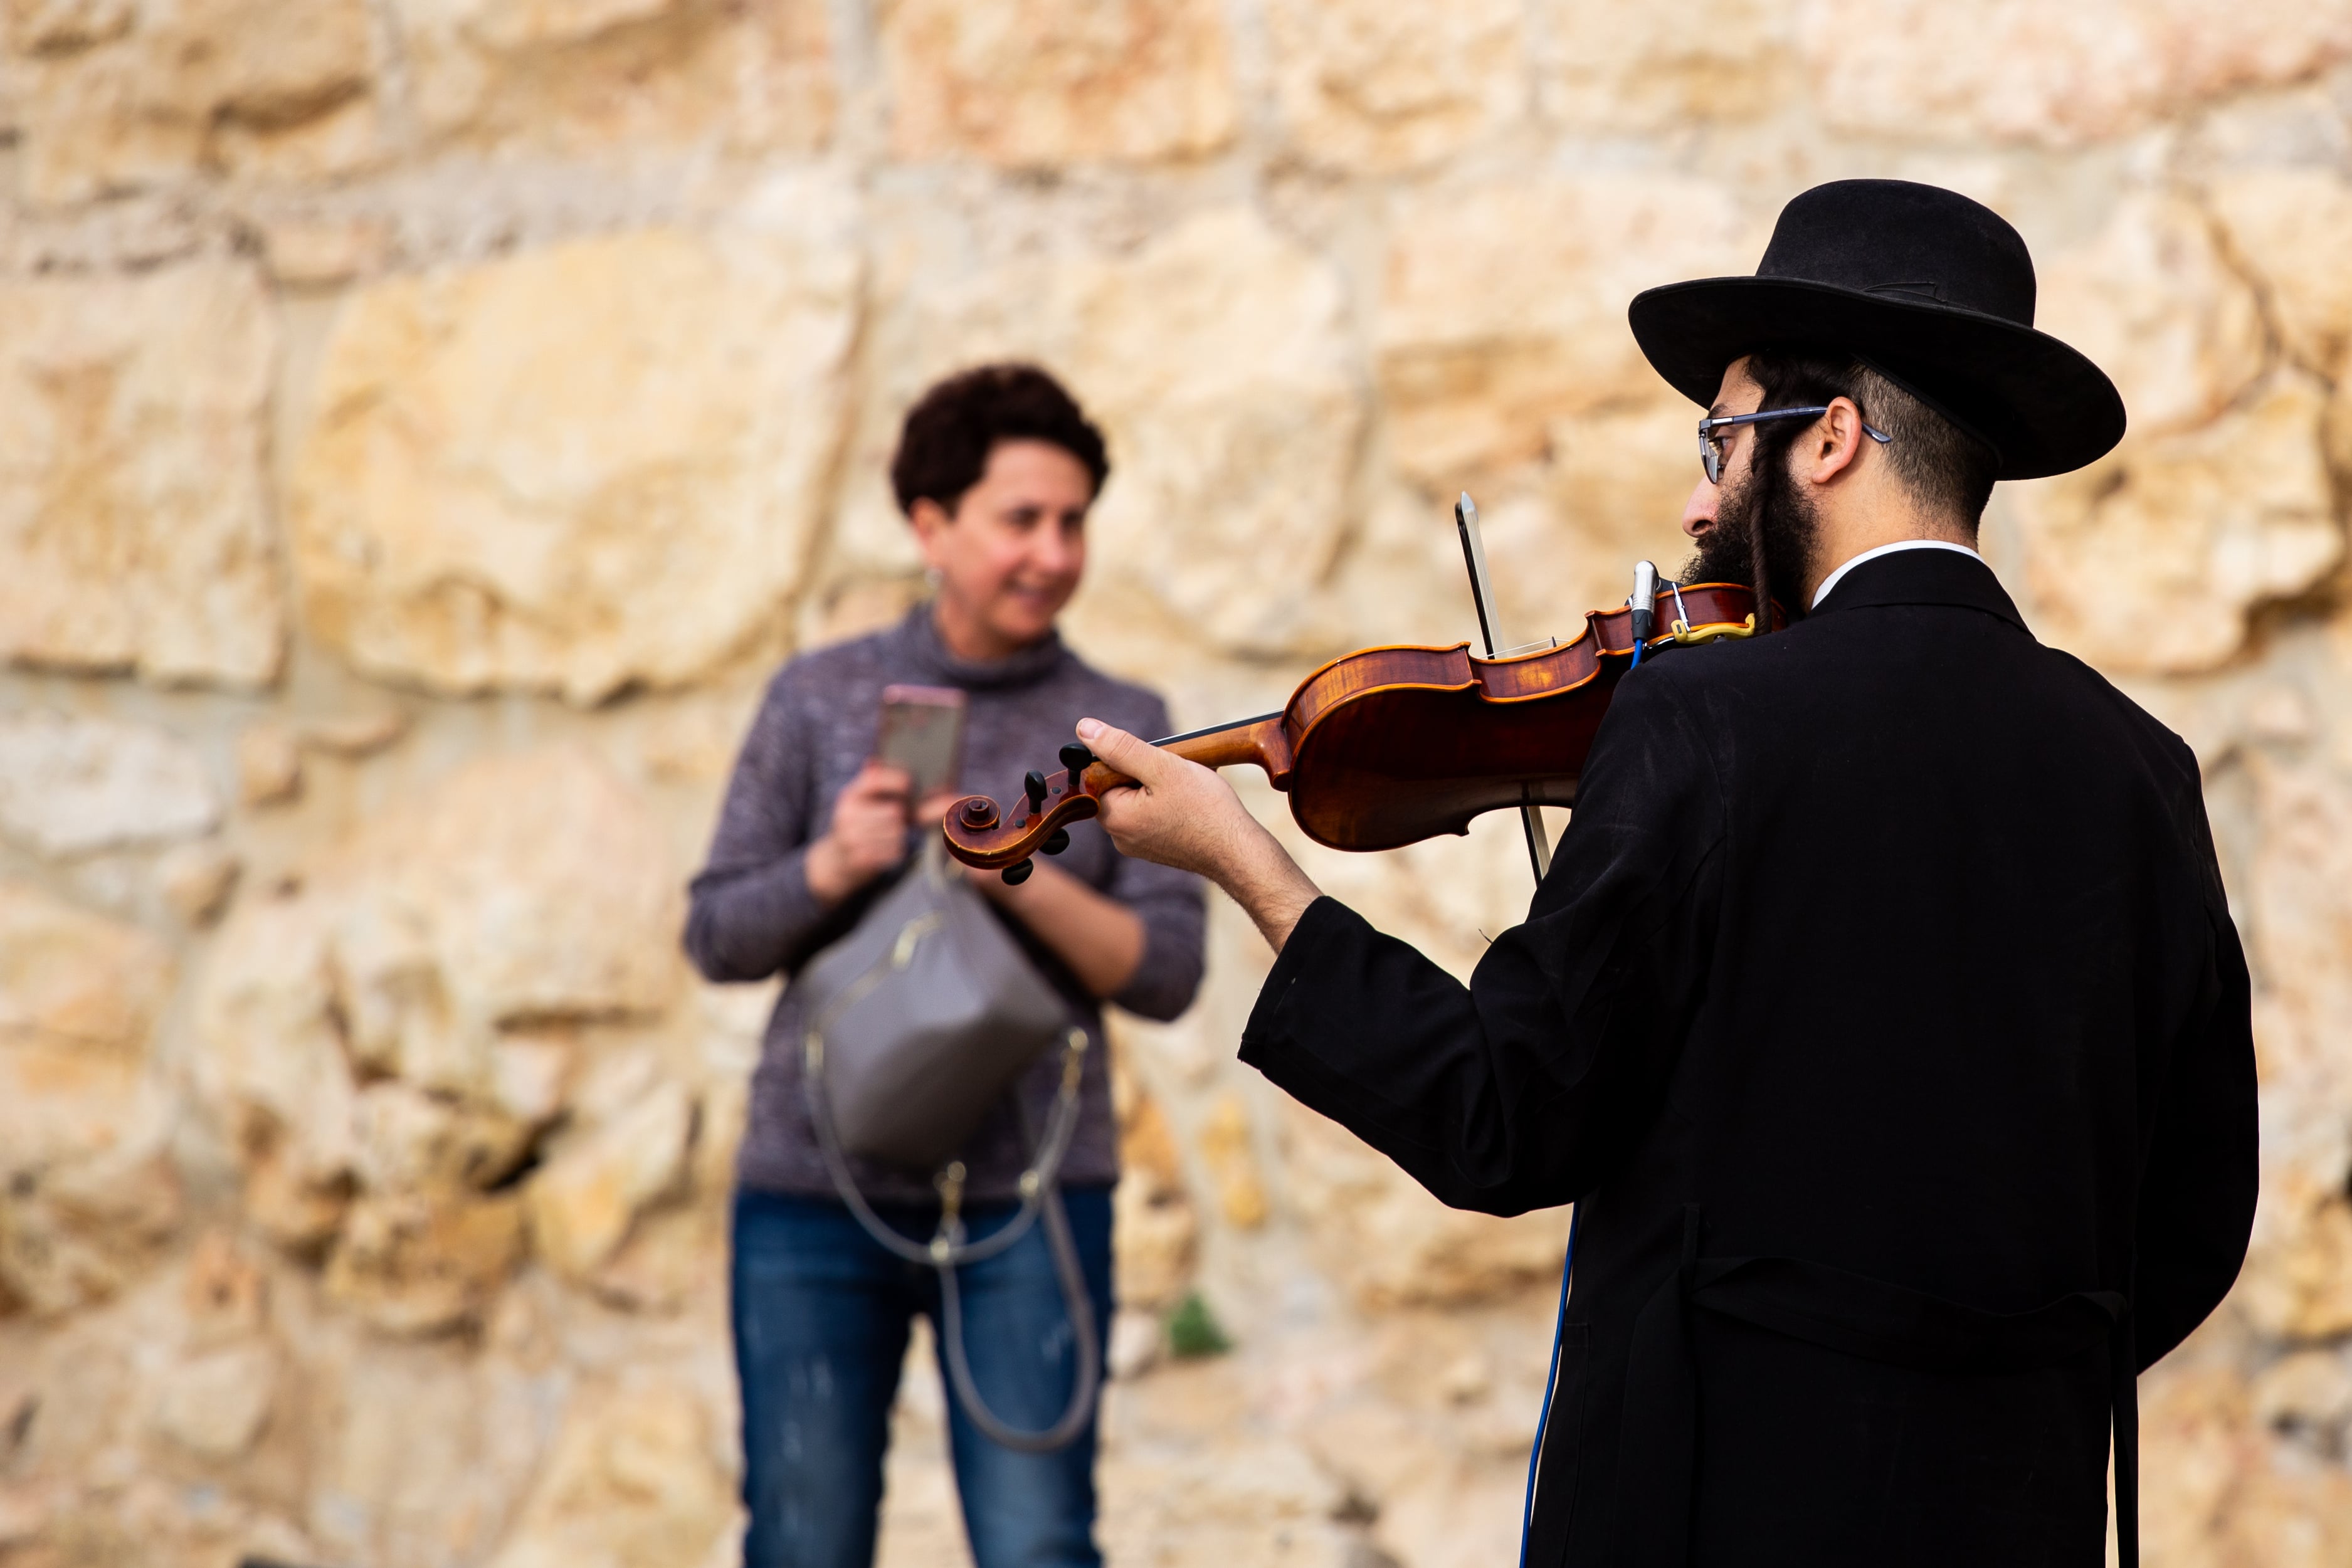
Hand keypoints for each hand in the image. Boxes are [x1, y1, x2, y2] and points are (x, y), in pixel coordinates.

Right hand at [805, 761, 914, 905]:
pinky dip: (895, 851)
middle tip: (897, 822)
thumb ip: (881, 786)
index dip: (895, 780)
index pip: (874, 780)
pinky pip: (894, 851)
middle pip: (894, 812)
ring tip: (887, 837)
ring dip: (899, 836)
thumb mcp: (863, 804)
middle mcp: (846, 814)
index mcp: (849, 796)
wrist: (836, 861)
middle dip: (900, 819)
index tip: (909, 784)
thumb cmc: (861, 826)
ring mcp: (851, 837)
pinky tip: (884, 850)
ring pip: (896, 833)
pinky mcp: (860, 858)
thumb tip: (912, 775)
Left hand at [1077, 718, 1321, 951]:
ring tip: (1190, 785)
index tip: (1156, 761)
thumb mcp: (1162, 767)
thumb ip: (1121, 747)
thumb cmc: (1206, 811)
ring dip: (1163, 783)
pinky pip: (1156, 814)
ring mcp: (1140, 845)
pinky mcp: (1159, 848)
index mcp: (1114, 817)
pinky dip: (1173, 801)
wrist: (1240, 853)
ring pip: (1142, 798)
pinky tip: (1195, 799)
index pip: (1101, 774)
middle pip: (1122, 785)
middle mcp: (1121, 837)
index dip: (1128, 759)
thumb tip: (1085, 729)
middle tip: (1177, 771)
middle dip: (1149, 770)